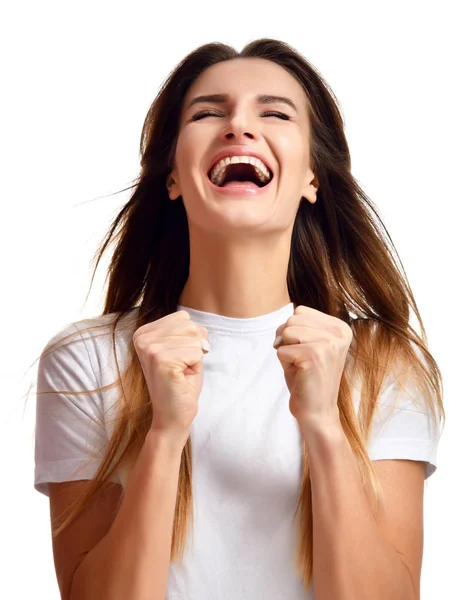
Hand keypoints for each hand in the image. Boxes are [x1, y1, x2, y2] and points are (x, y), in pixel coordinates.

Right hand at [133, 310, 209, 442]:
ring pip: (195, 338)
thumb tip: (197, 327)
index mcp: (144, 332)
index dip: (191, 338)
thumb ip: (188, 330)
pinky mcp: (161, 360)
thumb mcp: (184, 348)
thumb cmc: (181, 382)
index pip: (183, 317)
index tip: (179, 358)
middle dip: (195, 347)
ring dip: (195, 358)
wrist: (173, 416)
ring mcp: (150, 348)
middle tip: (182, 367)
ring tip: (181, 372)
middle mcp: (142, 337)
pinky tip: (181, 377)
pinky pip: (196, 351)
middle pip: (190, 326)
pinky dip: (196, 366)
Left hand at [273, 305, 351, 424]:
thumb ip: (301, 325)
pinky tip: (299, 374)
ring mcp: (328, 343)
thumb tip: (287, 317)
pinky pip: (281, 350)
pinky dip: (283, 363)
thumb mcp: (309, 343)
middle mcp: (338, 333)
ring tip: (300, 366)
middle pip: (291, 320)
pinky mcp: (314, 355)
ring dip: (286, 351)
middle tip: (301, 361)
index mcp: (340, 327)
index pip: (300, 311)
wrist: (317, 411)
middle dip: (287, 340)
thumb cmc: (308, 377)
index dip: (293, 331)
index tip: (306, 350)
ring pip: (285, 332)